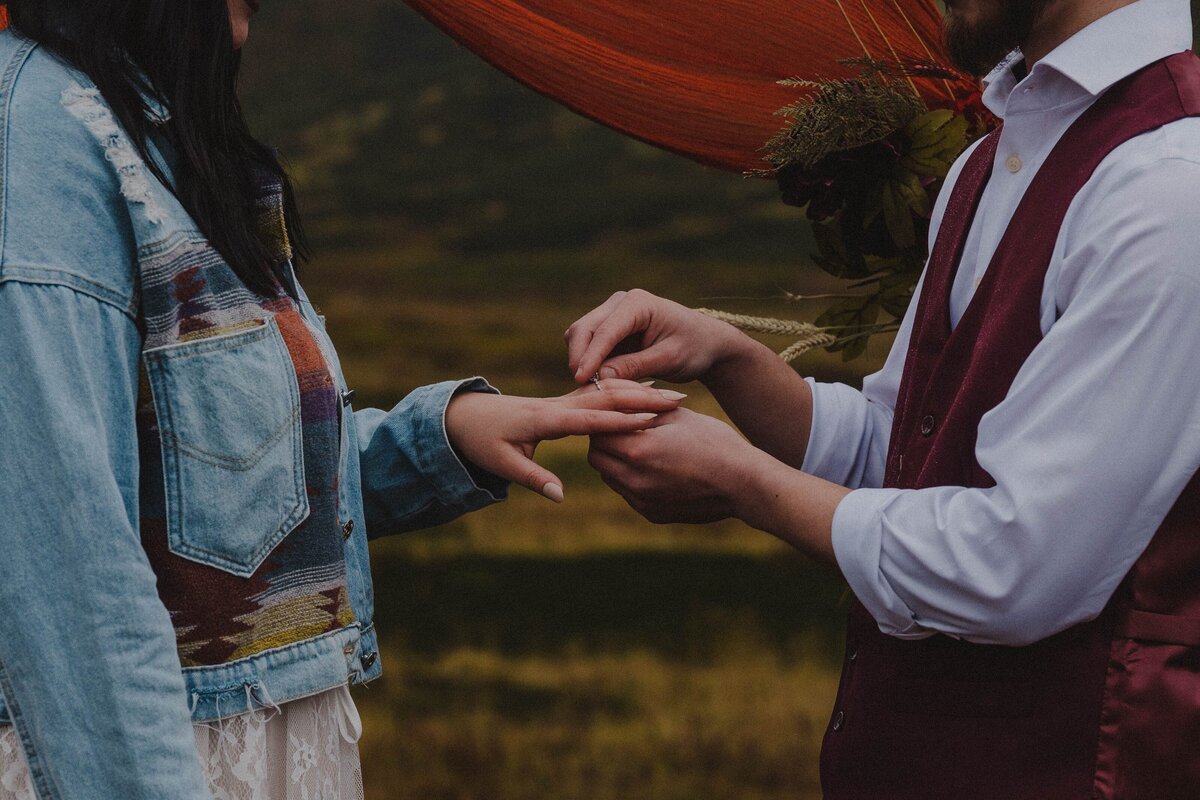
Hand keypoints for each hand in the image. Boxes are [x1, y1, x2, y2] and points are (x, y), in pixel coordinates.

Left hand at [445, 379, 686, 502]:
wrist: (468, 415)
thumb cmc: (484, 440)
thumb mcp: (503, 463)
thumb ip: (533, 478)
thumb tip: (559, 495)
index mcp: (547, 419)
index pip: (591, 417)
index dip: (622, 418)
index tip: (653, 417)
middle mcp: (560, 404)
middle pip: (608, 398)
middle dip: (643, 397)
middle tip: (678, 399)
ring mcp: (565, 400)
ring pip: (609, 393)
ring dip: (641, 393)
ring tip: (676, 395)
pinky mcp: (567, 402)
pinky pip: (602, 394)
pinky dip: (627, 392)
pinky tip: (650, 392)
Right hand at [565, 289, 749, 385]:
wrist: (705, 343)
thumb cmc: (694, 348)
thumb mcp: (669, 359)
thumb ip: (635, 366)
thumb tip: (601, 377)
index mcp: (638, 304)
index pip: (606, 330)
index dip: (590, 355)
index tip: (580, 379)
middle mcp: (620, 303)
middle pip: (584, 328)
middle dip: (579, 357)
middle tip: (581, 388)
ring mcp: (612, 314)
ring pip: (581, 336)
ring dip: (581, 360)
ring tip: (590, 388)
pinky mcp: (610, 329)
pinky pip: (589, 345)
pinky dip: (588, 362)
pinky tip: (595, 383)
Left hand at [587, 408, 757, 523]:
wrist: (743, 482)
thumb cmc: (713, 441)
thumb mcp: (676, 414)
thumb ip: (639, 408)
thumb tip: (613, 399)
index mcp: (638, 450)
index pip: (598, 432)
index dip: (603, 419)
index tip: (613, 411)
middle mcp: (634, 480)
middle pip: (597, 458)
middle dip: (604, 441)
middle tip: (620, 427)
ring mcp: (642, 501)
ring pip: (611, 478)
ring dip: (616, 461)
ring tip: (637, 445)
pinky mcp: (652, 513)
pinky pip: (628, 494)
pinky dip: (631, 479)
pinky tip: (652, 467)